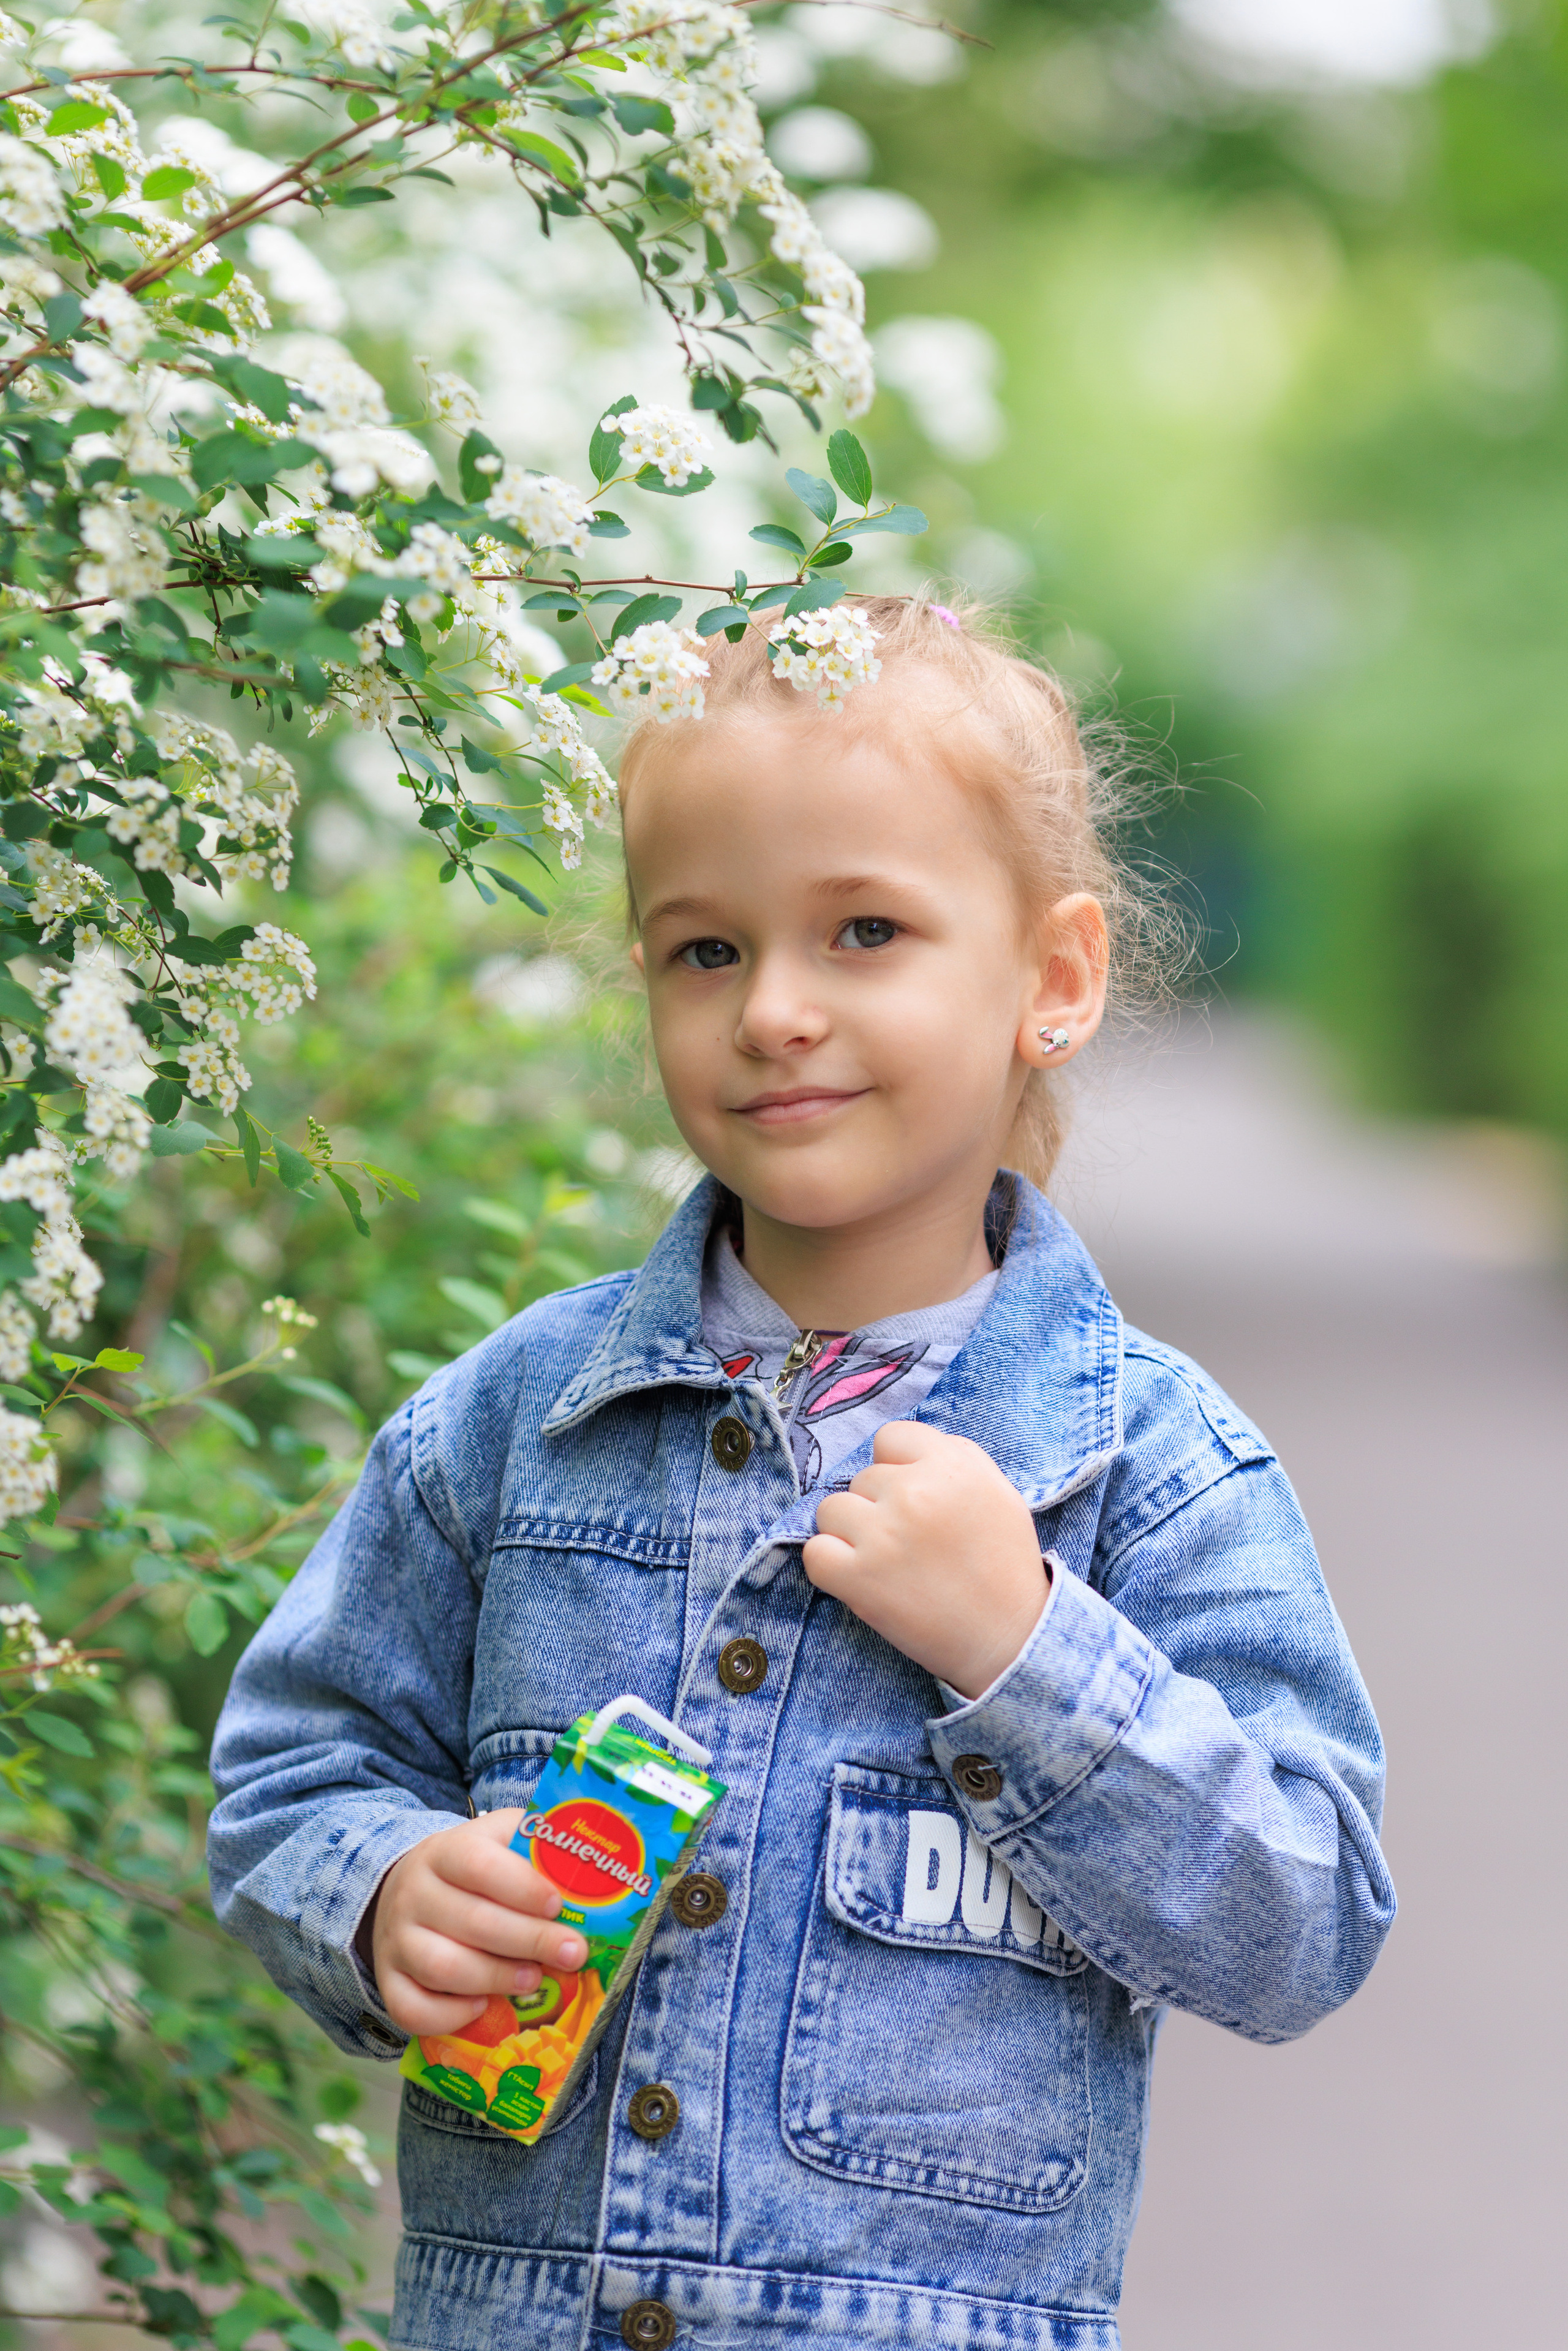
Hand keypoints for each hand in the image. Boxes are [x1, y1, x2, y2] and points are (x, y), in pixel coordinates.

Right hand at [370, 1809, 588, 2036]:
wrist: (404, 1889)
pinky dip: (451, 2016)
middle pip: (472, 1921)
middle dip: (530, 1941)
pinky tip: (484, 2006)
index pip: (479, 1865)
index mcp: (444, 1853)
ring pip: (443, 1968)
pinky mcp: (388, 1982)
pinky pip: (412, 2009)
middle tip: (571, 1954)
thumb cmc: (471, 1868)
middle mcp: (413, 1894)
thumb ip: (537, 1844)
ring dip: (497, 1978)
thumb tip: (594, 1864)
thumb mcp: (499, 1840)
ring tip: (534, 1980)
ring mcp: (396, 1941)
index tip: (557, 1904)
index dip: (522, 1887)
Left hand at [803, 1422, 1050, 1700]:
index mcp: (953, 1464)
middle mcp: (915, 1490)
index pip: (890, 1438)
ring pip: (831, 1509)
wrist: (1010, 1637)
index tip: (911, 1499)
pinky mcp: (859, 1576)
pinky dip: (829, 1566)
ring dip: (850, 1534)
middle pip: (863, 1477)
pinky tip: (858, 1579)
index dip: (896, 1468)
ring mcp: (884, 1533)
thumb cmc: (1004, 1565)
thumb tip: (902, 1451)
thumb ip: (952, 1460)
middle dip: (879, 1507)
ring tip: (885, 1562)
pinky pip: (814, 1551)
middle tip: (910, 1544)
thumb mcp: (997, 1492)